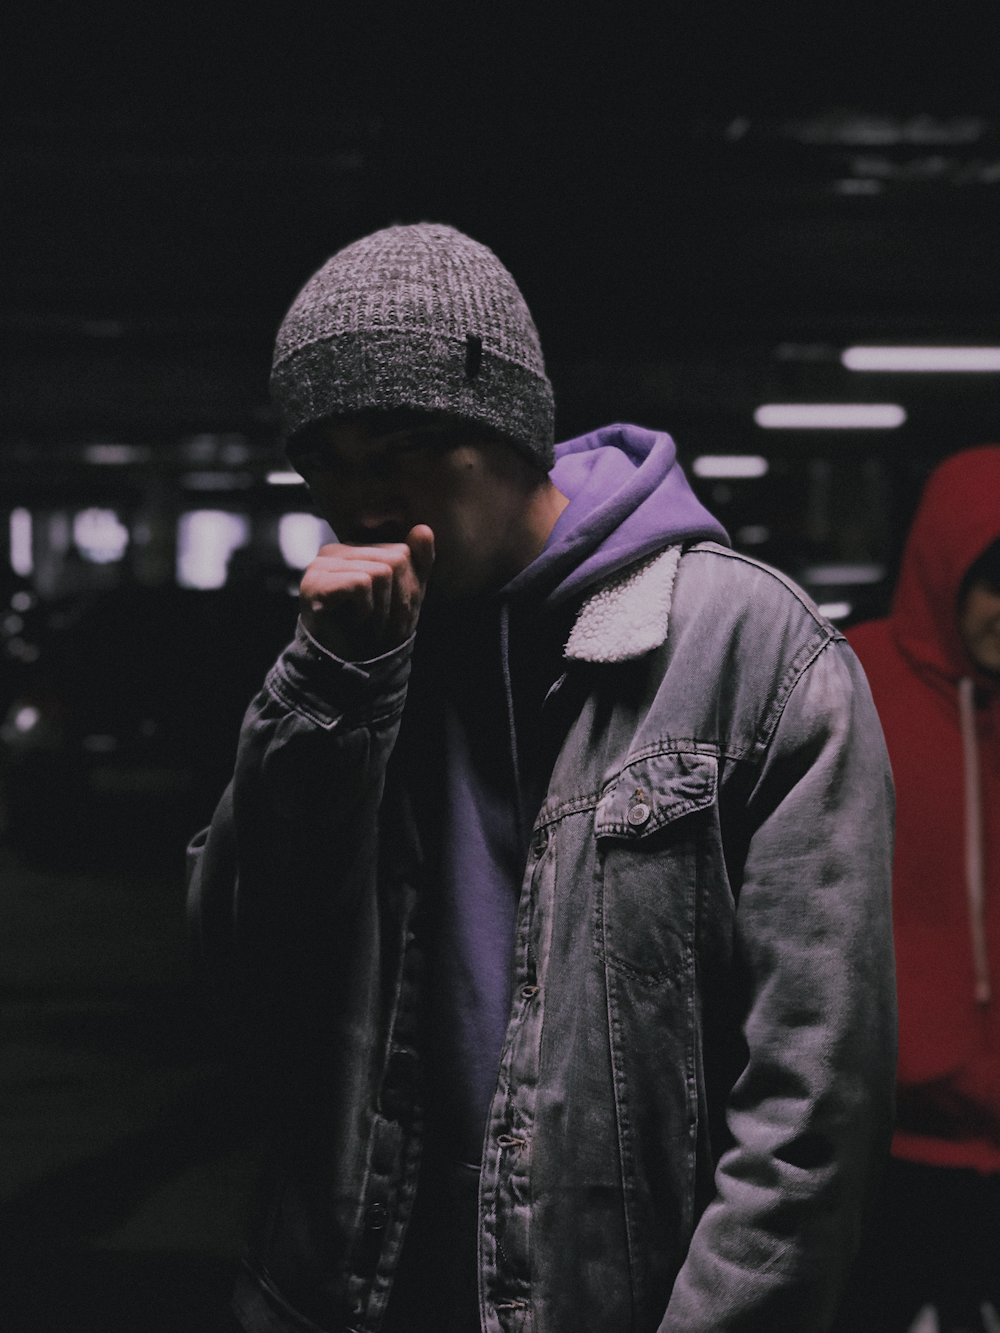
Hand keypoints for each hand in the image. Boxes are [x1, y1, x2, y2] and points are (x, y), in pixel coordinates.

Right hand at [299, 525, 434, 660]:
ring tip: (368, 627)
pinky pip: (362, 583)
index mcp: (354, 550)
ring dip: (383, 612)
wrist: (346, 669)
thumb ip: (418, 562)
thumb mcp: (406, 595)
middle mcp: (334, 551)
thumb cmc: (374, 633)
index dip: (408, 589)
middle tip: (383, 626)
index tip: (393, 615)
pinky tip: (353, 624)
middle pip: (395, 559)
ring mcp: (321, 565)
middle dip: (398, 601)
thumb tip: (424, 529)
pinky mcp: (314, 583)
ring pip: (381, 572)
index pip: (402, 552)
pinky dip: (366, 611)